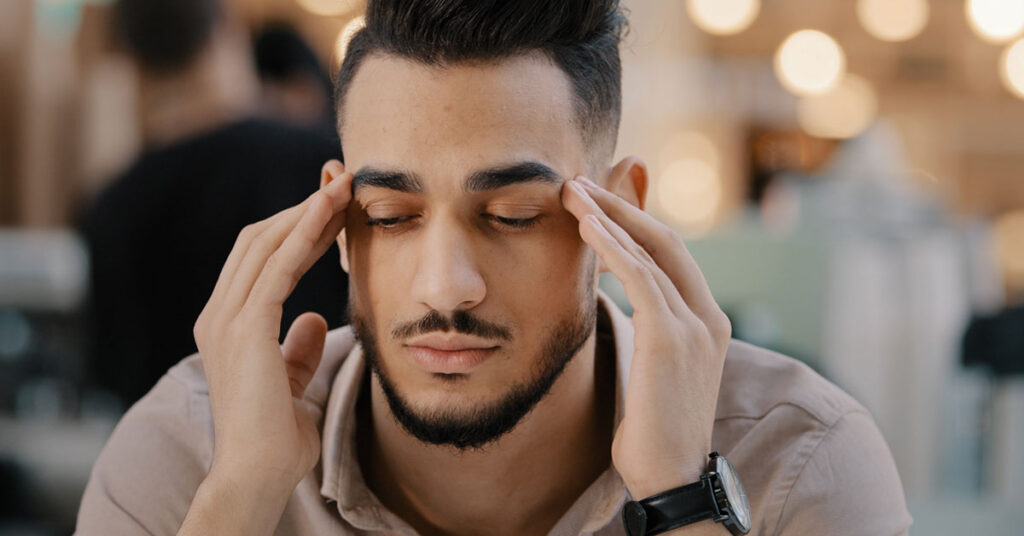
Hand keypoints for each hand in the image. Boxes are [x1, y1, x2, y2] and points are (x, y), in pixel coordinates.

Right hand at [190, 165, 350, 492]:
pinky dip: (304, 234)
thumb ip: (298, 348)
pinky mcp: (245, 328)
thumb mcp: (291, 380)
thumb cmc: (276, 435)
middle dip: (301, 210)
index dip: (295, 229)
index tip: (332, 208)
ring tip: (343, 187)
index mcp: (227, 325)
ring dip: (307, 212)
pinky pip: (277, 267)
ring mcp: (226, 319)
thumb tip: (315, 319)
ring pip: (265, 245)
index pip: (259, 259)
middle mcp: (219, 315)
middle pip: (258, 241)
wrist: (257, 471)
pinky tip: (329, 213)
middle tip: (342, 185)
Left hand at [561, 176, 731, 499]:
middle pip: (666, 239)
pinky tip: (586, 226)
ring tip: (572, 192)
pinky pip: (642, 277)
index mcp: (707, 320)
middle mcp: (709, 316)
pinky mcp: (674, 338)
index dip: (633, 221)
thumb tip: (627, 300)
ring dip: (610, 216)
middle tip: (578, 182)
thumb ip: (647, 327)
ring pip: (653, 250)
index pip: (670, 253)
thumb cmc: (653, 428)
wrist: (671, 476)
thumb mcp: (653, 367)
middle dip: (621, 205)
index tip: (594, 201)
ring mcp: (696, 325)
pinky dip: (614, 245)